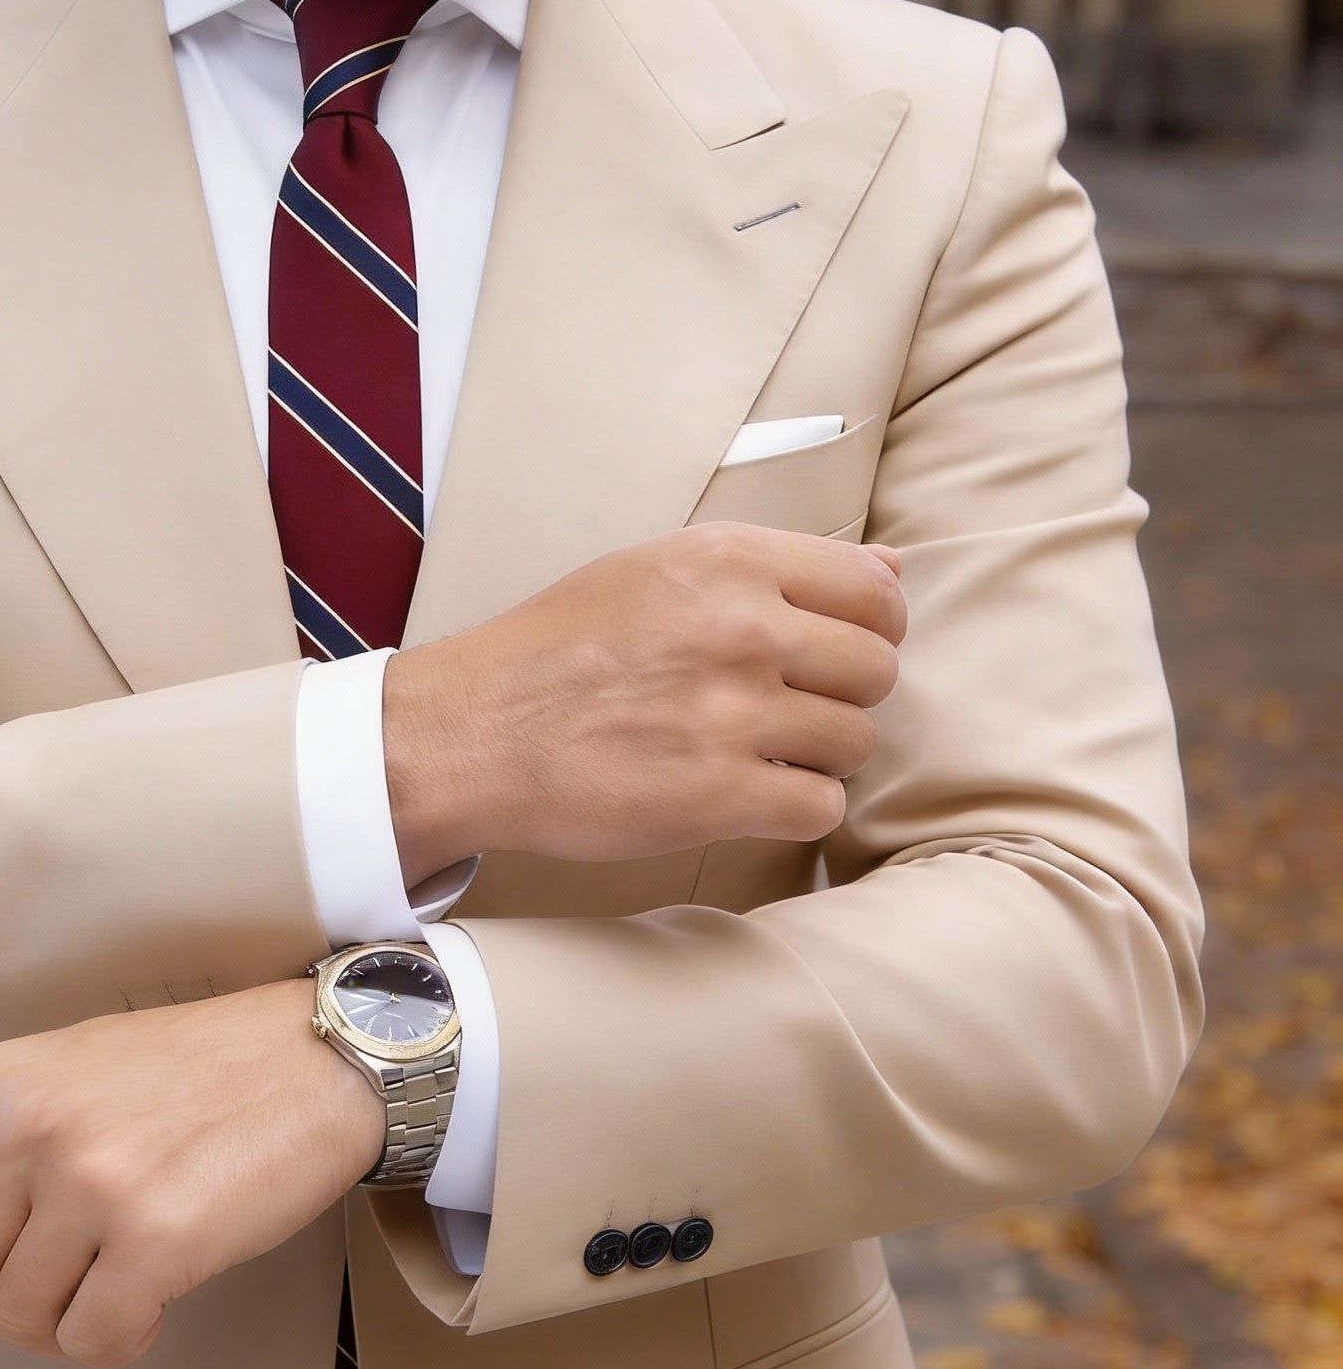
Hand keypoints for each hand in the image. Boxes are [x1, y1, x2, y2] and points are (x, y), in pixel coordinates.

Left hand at [0, 979, 383, 1368]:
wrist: (317, 1058)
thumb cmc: (206, 1069)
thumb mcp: (78, 1070)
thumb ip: (11, 1139)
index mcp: (1, 1081)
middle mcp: (31, 1126)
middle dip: (1, 1314)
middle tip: (59, 1304)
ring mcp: (89, 1182)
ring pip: (20, 1318)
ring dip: (65, 1327)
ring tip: (119, 1289)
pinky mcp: (154, 1238)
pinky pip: (91, 1341)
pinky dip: (119, 1343)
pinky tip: (154, 1306)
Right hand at [385, 524, 906, 879]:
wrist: (474, 731)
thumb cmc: (558, 648)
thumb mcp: (657, 570)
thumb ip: (775, 567)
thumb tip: (894, 567)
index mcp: (729, 561)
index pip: (875, 591)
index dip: (871, 628)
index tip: (834, 651)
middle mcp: (742, 628)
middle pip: (876, 669)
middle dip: (843, 694)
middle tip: (786, 708)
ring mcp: (734, 713)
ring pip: (855, 740)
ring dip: (818, 754)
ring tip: (756, 752)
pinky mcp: (720, 794)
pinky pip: (821, 806)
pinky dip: (795, 807)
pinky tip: (747, 794)